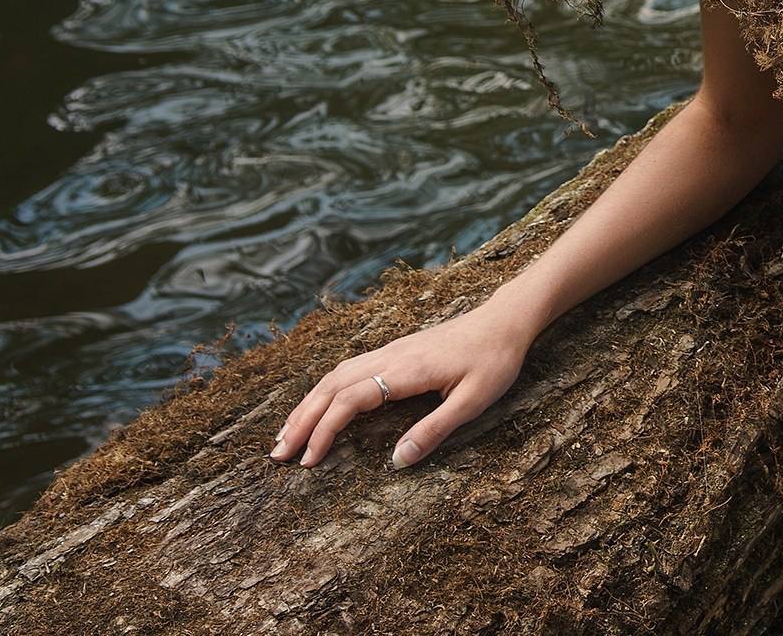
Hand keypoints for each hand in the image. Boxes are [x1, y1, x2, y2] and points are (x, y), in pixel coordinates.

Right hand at [269, 306, 533, 469]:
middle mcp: (389, 357)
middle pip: (330, 388)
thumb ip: (435, 430)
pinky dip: (325, 391)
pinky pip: (348, 370)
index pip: (349, 401)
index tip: (308, 461)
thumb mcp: (473, 401)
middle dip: (300, 421)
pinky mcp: (395, 351)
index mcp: (405, 371)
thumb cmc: (494, 361)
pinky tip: (319, 405)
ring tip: (286, 434)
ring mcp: (390, 351)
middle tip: (277, 454)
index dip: (324, 431)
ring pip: (335, 376)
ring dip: (307, 405)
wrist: (505, 321)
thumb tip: (396, 462)